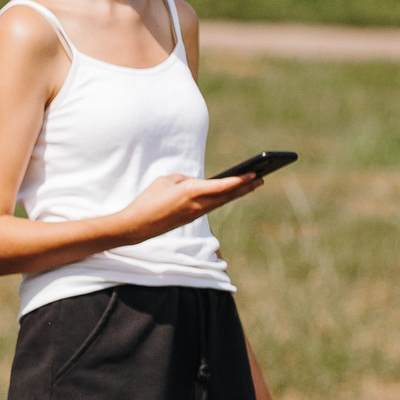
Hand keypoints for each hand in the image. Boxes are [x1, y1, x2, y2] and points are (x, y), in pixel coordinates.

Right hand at [121, 170, 266, 243]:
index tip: (254, 173)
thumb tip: (196, 183)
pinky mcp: (192, 218)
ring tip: (254, 185)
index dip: (240, 180)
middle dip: (246, 186)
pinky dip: (225, 198)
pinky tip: (231, 194)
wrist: (137, 225)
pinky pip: (213, 206)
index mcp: (191, 192)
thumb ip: (185, 179)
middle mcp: (198, 204)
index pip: (222, 186)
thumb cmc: (149, 199)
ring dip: (239, 193)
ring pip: (222, 201)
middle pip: (228, 195)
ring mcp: (196, 213)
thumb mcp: (167, 181)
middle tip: (262, 177)